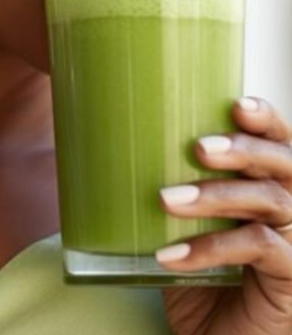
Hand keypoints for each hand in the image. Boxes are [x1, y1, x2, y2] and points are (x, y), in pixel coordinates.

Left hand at [158, 97, 291, 334]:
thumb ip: (171, 190)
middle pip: (285, 163)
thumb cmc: (200, 277)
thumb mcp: (183, 228)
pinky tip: (169, 255)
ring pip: (270, 201)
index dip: (265, 120)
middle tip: (198, 148)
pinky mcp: (291, 277)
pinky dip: (210, 247)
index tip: (236, 104)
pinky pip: (258, 248)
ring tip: (166, 199)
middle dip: (243, 149)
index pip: (280, 142)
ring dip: (216, 196)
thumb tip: (108, 149)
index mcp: (270, 186)